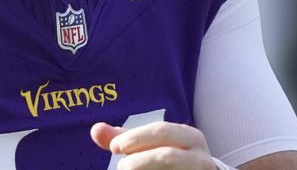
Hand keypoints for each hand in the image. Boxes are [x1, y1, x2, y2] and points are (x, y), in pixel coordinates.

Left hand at [91, 120, 215, 168]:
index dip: (135, 138)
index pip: (161, 131)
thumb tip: (95, 130)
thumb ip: (124, 138)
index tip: (115, 148)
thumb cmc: (169, 159)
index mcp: (189, 137)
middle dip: (139, 161)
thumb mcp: (148, 145)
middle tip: (121, 168)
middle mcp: (201, 157)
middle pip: (167, 155)